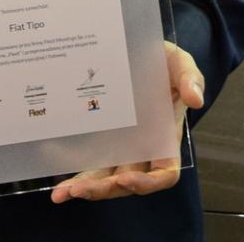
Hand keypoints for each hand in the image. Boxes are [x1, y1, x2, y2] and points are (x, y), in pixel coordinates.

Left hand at [50, 42, 203, 203]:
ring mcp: (118, 144)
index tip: (125, 178)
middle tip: (78, 190)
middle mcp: (141, 148)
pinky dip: (65, 157)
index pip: (163, 175)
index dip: (146, 183)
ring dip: (82, 187)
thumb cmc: (165, 63)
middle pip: (124, 182)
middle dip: (103, 190)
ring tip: (60, 193)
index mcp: (164, 139)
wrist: (140, 50)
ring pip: (102, 175)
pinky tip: (48, 153)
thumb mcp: (181, 64)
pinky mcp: (98, 134)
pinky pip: (83, 153)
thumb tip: (196, 99)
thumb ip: (191, 79)